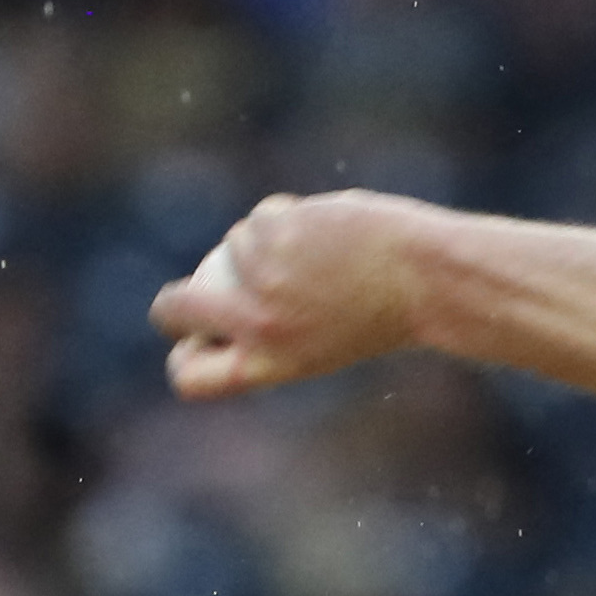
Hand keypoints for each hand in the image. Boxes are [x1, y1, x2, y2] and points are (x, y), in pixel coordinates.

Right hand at [152, 192, 434, 400]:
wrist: (424, 278)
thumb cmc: (382, 315)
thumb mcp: (318, 344)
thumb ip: (262, 330)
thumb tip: (210, 299)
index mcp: (266, 364)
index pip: (189, 375)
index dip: (184, 355)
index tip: (195, 340)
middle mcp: (253, 325)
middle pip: (171, 311)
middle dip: (178, 303)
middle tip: (208, 292)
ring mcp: (255, 275)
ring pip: (229, 253)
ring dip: (263, 249)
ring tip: (320, 261)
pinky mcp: (267, 230)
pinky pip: (261, 220)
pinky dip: (290, 221)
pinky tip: (328, 235)